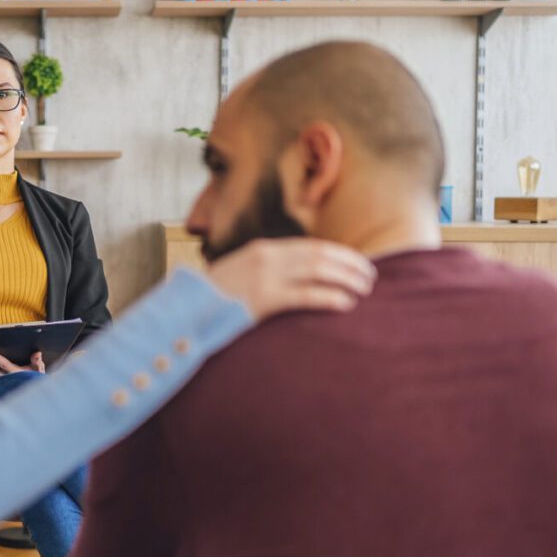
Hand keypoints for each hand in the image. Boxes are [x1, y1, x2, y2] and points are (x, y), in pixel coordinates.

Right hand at [204, 239, 375, 321]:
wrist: (185, 310)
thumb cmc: (215, 299)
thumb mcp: (243, 276)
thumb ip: (269, 273)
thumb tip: (301, 279)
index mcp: (263, 249)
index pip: (311, 247)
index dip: (340, 255)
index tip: (358, 264)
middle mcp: (267, 257)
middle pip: (320, 255)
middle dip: (350, 264)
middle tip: (371, 277)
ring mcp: (264, 277)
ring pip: (318, 271)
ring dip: (347, 279)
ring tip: (364, 289)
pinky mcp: (262, 300)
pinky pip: (305, 296)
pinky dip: (330, 297)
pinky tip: (346, 303)